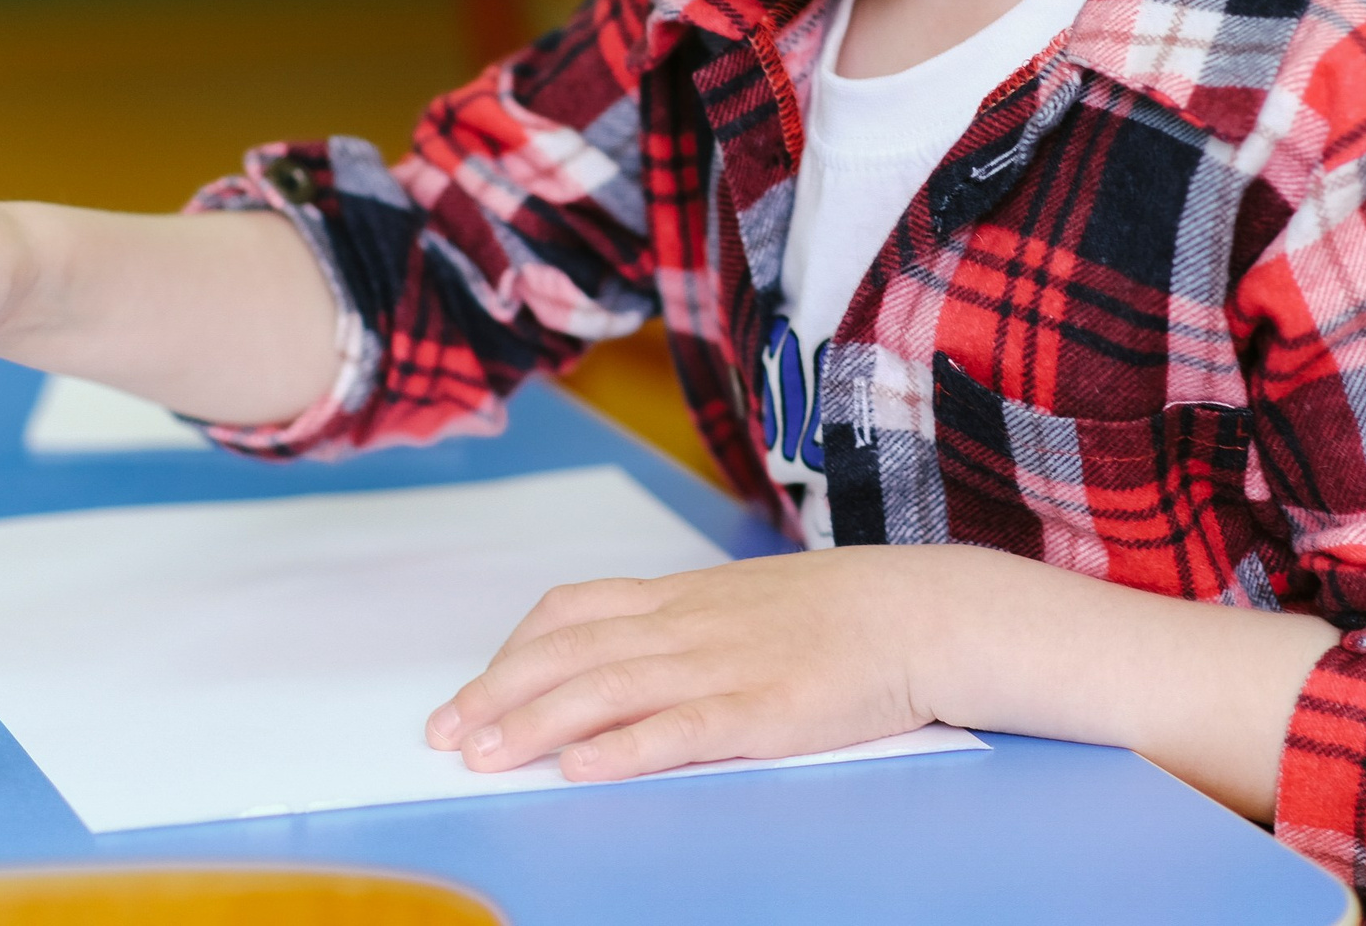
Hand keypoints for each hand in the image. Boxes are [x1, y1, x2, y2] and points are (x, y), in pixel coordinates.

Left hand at [424, 545, 948, 782]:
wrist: (922, 613)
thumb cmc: (839, 615)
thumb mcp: (745, 602)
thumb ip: (682, 626)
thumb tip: (619, 658)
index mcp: (683, 597)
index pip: (573, 613)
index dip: (513, 653)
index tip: (469, 692)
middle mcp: (689, 625)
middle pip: (572, 653)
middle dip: (499, 694)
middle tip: (444, 735)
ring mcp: (725, 665)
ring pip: (609, 689)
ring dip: (536, 722)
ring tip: (484, 754)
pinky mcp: (765, 710)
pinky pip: (682, 729)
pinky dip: (626, 748)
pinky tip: (583, 768)